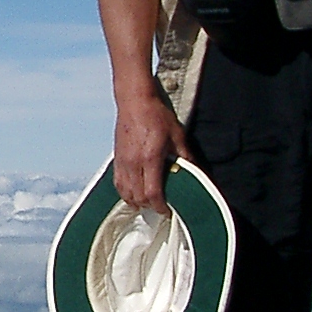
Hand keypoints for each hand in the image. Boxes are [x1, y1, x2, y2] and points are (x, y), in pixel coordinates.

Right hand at [113, 84, 191, 209]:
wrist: (135, 101)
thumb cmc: (156, 115)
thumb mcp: (177, 135)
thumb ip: (185, 156)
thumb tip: (195, 171)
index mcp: (150, 158)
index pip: (152, 193)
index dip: (160, 206)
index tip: (167, 210)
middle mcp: (134, 163)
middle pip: (138, 197)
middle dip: (150, 206)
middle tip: (160, 206)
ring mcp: (123, 162)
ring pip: (126, 193)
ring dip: (136, 201)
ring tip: (147, 202)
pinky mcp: (116, 159)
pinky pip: (118, 183)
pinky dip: (125, 193)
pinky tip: (133, 193)